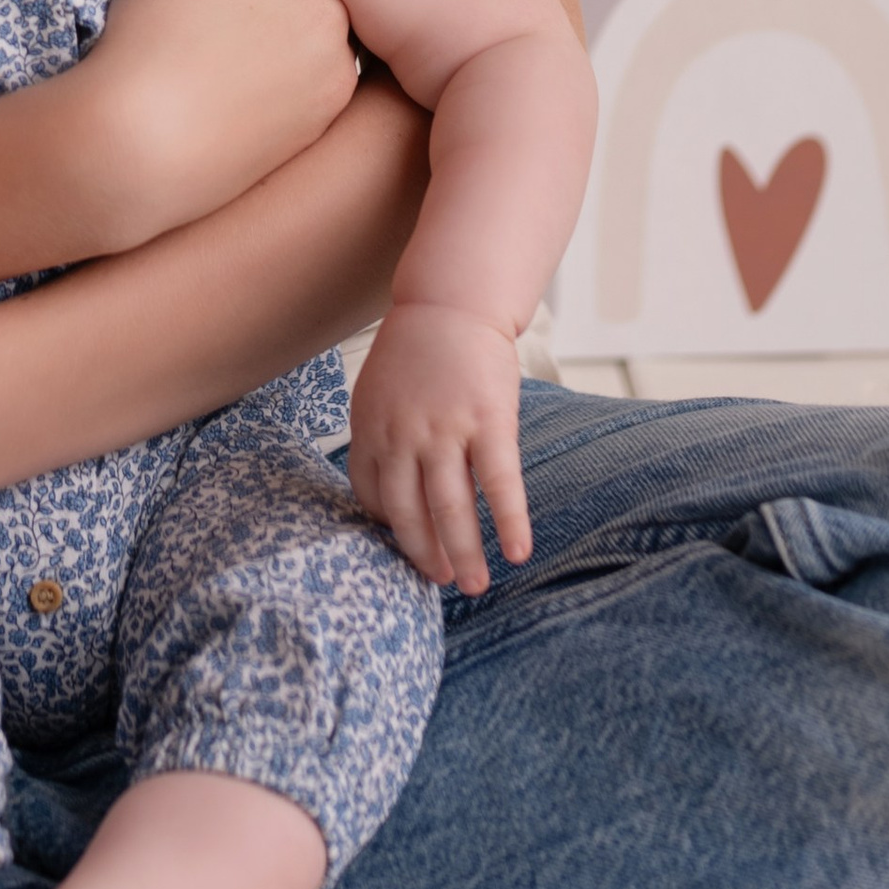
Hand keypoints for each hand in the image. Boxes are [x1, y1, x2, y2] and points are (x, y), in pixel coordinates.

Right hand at [77, 0, 360, 247]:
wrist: (126, 153)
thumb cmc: (166, 34)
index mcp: (331, 14)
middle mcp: (337, 77)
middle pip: (291, 22)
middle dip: (252, 12)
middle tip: (190, 12)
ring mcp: (306, 131)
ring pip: (275, 71)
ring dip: (241, 59)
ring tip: (182, 53)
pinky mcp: (271, 170)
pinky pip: (255, 119)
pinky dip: (228, 104)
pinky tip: (184, 98)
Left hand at [348, 309, 531, 594]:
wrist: (452, 303)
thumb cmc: (417, 351)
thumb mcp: (377, 393)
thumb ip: (380, 440)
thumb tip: (386, 490)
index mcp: (370, 431)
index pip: (373, 498)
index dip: (391, 529)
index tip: (409, 547)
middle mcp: (402, 437)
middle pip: (408, 514)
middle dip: (424, 556)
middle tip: (441, 583)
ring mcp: (445, 431)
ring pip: (451, 509)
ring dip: (464, 553)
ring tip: (475, 585)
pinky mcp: (489, 423)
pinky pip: (500, 484)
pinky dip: (510, 522)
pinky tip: (518, 552)